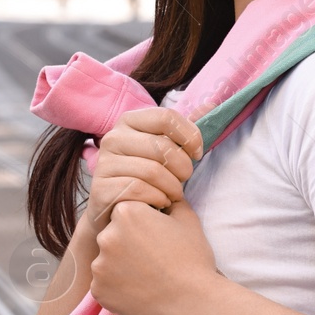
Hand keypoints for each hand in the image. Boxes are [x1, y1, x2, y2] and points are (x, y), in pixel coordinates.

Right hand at [84, 107, 205, 236]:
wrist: (116, 210)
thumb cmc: (147, 176)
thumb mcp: (166, 148)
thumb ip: (186, 128)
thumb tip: (213, 104)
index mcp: (130, 120)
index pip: (166, 117)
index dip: (190, 136)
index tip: (197, 154)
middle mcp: (113, 137)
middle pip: (162, 146)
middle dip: (183, 168)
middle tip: (184, 180)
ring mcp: (104, 163)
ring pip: (153, 171)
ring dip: (173, 188)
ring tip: (174, 194)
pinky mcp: (100, 188)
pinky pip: (139, 190)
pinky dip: (158, 199)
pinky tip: (159, 202)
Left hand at [91, 198, 221, 314]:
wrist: (193, 304)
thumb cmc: (193, 261)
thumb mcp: (187, 220)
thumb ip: (171, 201)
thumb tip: (164, 196)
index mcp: (126, 213)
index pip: (126, 212)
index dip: (142, 224)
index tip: (156, 238)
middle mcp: (106, 236)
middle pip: (114, 235)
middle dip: (128, 243)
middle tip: (153, 259)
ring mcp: (99, 266)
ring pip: (107, 260)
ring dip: (121, 266)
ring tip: (147, 277)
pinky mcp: (98, 291)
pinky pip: (105, 284)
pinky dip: (117, 288)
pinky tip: (139, 291)